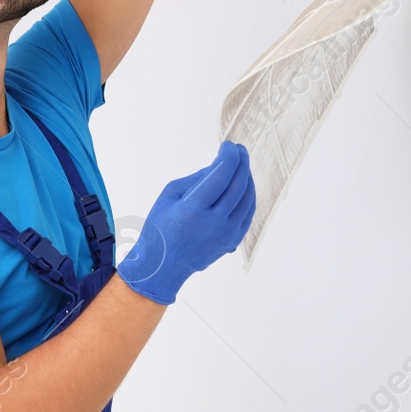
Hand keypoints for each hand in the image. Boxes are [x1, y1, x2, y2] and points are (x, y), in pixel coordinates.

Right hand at [118, 141, 256, 304]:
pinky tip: (243, 184)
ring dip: (247, 177)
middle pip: (238, 185)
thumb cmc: (161, 227)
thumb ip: (197, 178)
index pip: (221, 175)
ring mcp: (226, 234)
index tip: (228, 145)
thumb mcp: (170, 195)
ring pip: (247, 198)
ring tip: (240, 165)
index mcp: (192, 210)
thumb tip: (221, 164)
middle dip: (241, 162)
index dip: (229, 156)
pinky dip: (249, 194)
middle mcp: (213, 223)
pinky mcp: (233, 240)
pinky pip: (248, 212)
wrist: (163, 266)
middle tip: (239, 150)